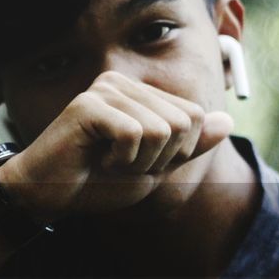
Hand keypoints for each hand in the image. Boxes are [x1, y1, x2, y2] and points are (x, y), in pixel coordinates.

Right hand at [0, 71, 232, 221]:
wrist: (50, 195)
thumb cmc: (97, 182)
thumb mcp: (155, 167)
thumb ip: (189, 145)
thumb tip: (228, 120)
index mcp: (141, 93)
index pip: (195, 116)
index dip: (177, 153)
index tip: (141, 161)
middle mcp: (124, 83)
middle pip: (183, 123)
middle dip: (160, 158)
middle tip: (123, 164)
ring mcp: (106, 90)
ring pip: (161, 130)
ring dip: (139, 162)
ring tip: (109, 162)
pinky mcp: (89, 104)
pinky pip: (134, 135)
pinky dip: (121, 160)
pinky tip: (96, 159)